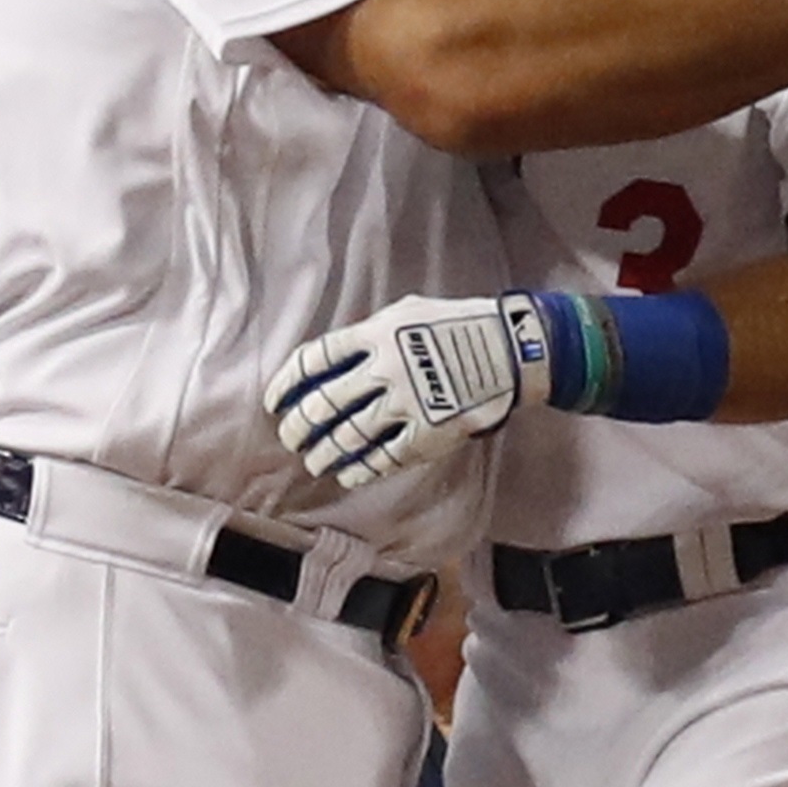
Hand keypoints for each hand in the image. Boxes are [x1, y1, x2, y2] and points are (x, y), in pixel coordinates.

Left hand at [270, 292, 535, 489]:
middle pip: (323, 404)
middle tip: (290, 437)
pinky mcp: (427, 432)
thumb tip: (337, 357)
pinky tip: (349, 474)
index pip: (314, 360)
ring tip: (313, 462)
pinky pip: (384, 458)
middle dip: (298, 426)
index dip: (286, 383)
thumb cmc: (460, 324)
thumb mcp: (409, 312)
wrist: (512, 350)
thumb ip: (370, 333)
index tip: (275, 402)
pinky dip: (361, 470)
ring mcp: (405, 403)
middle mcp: (384, 369)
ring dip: (324, 453)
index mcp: (376, 334)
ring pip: (348, 437)